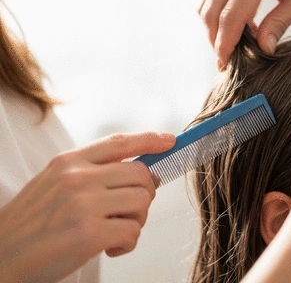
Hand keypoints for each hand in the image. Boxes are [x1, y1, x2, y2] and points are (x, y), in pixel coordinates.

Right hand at [0, 131, 174, 282]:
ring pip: (142, 200)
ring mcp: (83, 203)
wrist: (0, 257)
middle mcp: (77, 177)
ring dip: (137, 219)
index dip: (148, 139)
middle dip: (145, 193)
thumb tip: (142, 172)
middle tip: (131, 211)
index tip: (169, 140)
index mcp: (69, 161)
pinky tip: (111, 247)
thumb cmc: (33, 222)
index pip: (119, 142)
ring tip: (118, 230)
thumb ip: (95, 173)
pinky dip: (129, 241)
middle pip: (140, 173)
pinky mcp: (88, 233)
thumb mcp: (56, 183)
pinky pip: (133, 229)